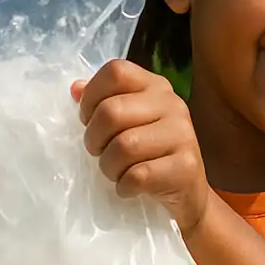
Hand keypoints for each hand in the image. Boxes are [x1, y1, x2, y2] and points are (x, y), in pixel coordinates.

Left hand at [72, 59, 209, 235]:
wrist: (188, 192)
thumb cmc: (150, 154)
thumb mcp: (130, 123)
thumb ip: (104, 102)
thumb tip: (75, 89)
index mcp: (156, 86)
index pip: (116, 72)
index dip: (91, 96)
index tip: (89, 119)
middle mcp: (173, 104)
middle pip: (112, 111)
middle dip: (94, 139)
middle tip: (100, 152)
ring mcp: (183, 134)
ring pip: (124, 146)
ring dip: (109, 166)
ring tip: (116, 171)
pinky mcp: (186, 166)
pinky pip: (138, 175)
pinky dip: (124, 186)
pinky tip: (130, 187)